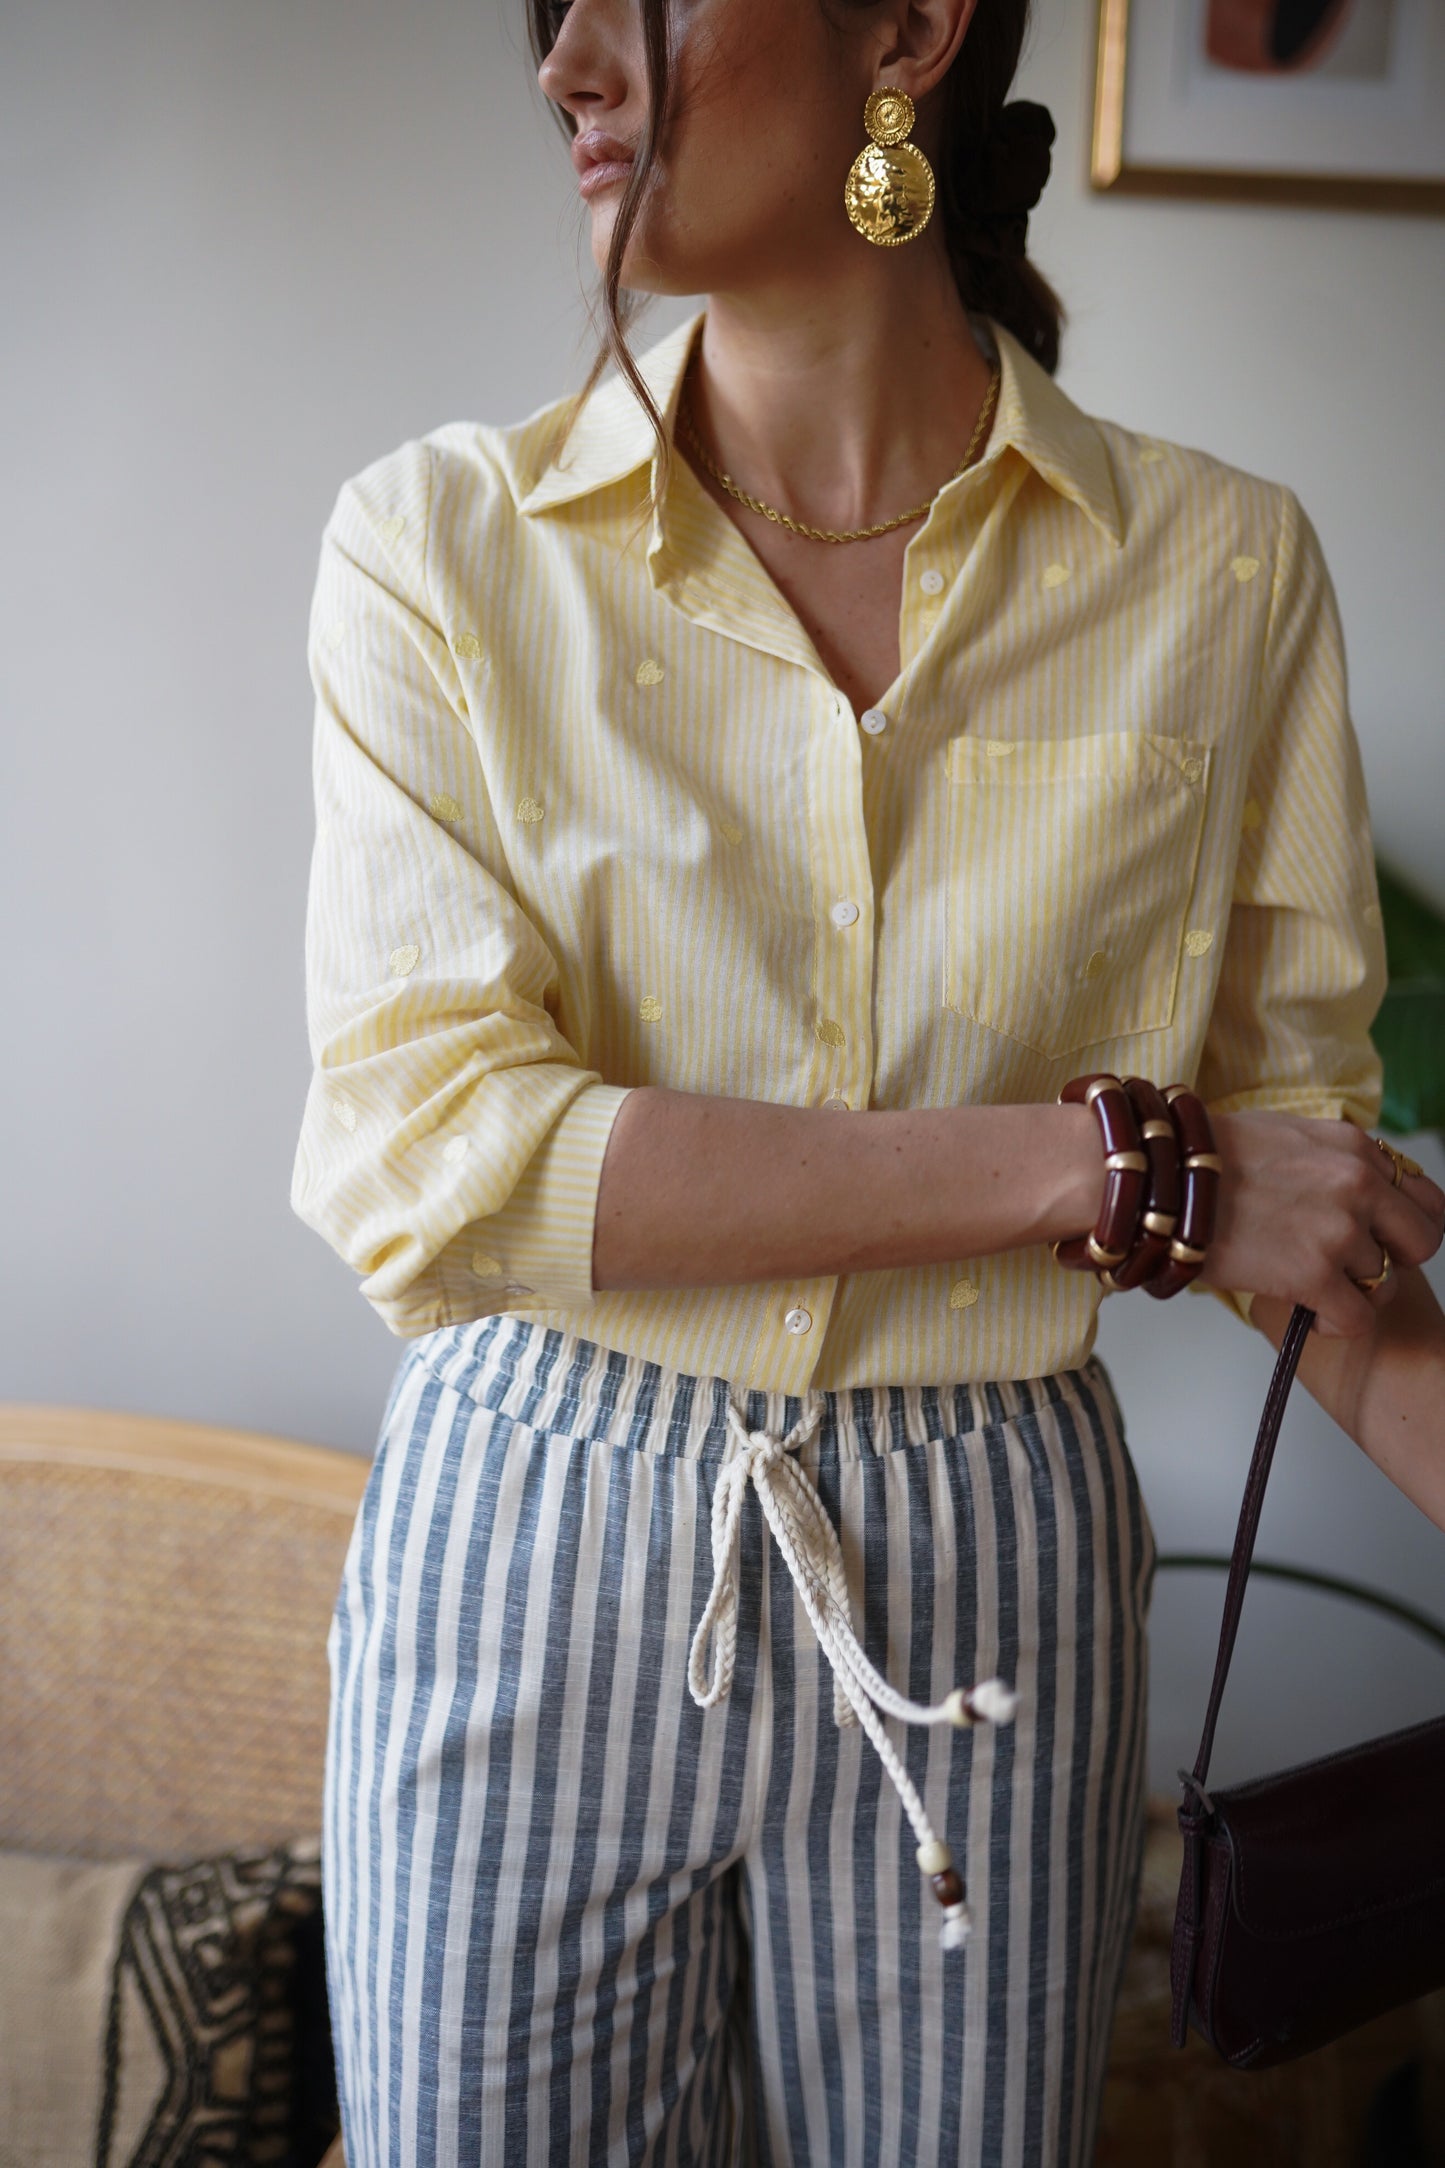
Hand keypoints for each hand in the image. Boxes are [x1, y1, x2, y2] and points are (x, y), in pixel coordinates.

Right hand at [1202, 1113, 1444, 1336]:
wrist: (1160, 1176)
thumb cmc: (1204, 1156)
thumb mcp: (1285, 1134)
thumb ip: (1331, 1159)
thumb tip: (1350, 1189)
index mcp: (1354, 1147)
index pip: (1425, 1196)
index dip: (1406, 1224)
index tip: (1383, 1238)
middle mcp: (1358, 1184)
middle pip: (1422, 1242)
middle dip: (1393, 1260)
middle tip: (1353, 1267)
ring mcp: (1339, 1230)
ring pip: (1385, 1284)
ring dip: (1353, 1292)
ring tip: (1314, 1288)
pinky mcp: (1312, 1274)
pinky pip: (1356, 1318)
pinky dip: (1334, 1323)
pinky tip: (1308, 1312)